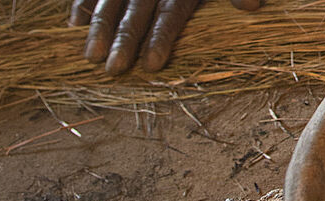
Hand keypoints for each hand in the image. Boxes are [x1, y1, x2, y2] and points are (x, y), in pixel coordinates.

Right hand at [69, 0, 262, 74]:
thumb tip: (250, 6)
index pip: (170, 16)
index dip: (160, 39)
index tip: (152, 65)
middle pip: (136, 13)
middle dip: (123, 41)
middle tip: (113, 69)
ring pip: (111, 1)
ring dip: (98, 28)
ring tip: (89, 56)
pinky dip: (84, 4)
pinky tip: (74, 24)